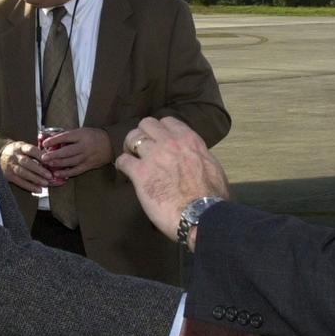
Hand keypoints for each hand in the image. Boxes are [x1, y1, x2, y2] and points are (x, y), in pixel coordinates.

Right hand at [0, 139, 51, 192]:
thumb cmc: (17, 151)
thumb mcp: (25, 146)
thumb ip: (37, 152)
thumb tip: (52, 158)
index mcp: (20, 147)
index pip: (31, 150)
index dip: (40, 156)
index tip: (49, 161)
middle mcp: (15, 156)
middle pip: (26, 162)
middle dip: (39, 170)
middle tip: (49, 175)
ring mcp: (11, 166)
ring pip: (23, 173)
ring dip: (35, 179)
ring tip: (45, 183)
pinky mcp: (8, 175)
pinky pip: (19, 182)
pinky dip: (30, 186)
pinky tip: (38, 190)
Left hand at [39, 127, 111, 180]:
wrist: (111, 143)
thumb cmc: (94, 136)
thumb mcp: (81, 131)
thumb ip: (67, 135)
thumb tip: (51, 137)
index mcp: (81, 135)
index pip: (65, 137)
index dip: (53, 141)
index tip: (44, 143)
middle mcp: (84, 146)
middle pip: (66, 152)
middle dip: (53, 155)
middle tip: (43, 157)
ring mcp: (86, 157)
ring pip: (69, 162)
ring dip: (57, 164)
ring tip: (48, 164)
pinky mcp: (88, 165)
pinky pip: (76, 170)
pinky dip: (66, 173)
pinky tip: (58, 173)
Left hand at [116, 117, 230, 249]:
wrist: (201, 215)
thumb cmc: (213, 197)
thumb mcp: (212, 167)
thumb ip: (199, 156)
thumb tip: (196, 158)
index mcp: (189, 140)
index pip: (168, 121)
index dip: (160, 130)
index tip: (159, 140)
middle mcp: (170, 142)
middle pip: (146, 123)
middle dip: (143, 134)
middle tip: (142, 148)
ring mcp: (154, 156)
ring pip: (132, 137)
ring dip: (130, 147)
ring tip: (131, 158)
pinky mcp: (140, 173)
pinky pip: (123, 160)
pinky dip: (122, 165)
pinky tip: (124, 172)